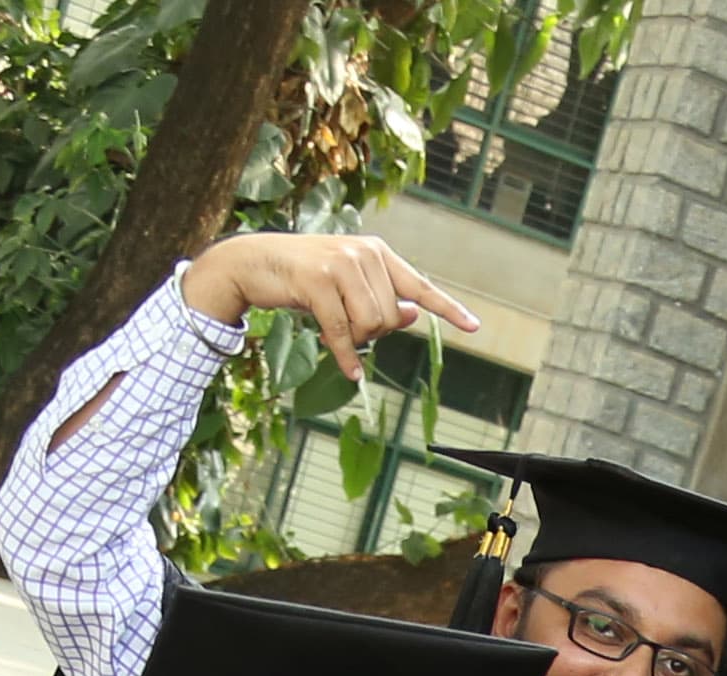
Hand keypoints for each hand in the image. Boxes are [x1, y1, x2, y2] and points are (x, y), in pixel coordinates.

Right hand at [180, 229, 481, 352]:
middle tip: (343, 321)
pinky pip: (343, 333)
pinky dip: (346, 356)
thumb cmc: (302, 277)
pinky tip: (350, 371)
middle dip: (371, 332)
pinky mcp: (318, 281)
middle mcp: (363, 253)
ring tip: (331, 324)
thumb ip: (380, 297)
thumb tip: (414, 315)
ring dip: (354, 339)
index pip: (419, 285)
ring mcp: (341, 265)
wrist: (252, 262)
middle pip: (391, 318)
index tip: (474, 327)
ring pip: (371, 326)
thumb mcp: (346, 285)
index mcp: (376, 252)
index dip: (448, 309)